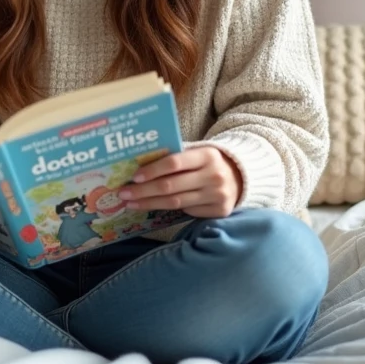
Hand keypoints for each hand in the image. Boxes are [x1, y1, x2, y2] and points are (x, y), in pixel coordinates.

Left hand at [117, 146, 242, 218]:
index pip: (174, 163)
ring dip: (149, 203)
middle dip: (144, 191)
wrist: (241, 176)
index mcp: (207, 155)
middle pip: (171, 186)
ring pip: (175, 203)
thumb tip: (140, 162)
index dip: (153, 170)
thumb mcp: (197, 152)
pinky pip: (186, 211)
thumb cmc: (209, 161)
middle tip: (124, 194)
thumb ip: (176, 155)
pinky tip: (152, 206)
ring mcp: (217, 196)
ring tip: (131, 203)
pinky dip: (168, 209)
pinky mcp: (218, 211)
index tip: (134, 177)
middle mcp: (213, 176)